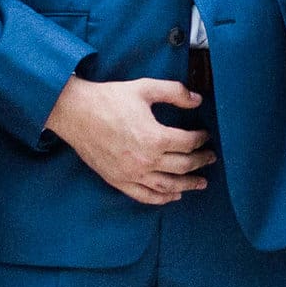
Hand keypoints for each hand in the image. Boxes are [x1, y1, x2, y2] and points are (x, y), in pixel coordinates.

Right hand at [45, 76, 214, 204]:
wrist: (74, 112)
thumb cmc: (108, 99)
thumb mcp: (144, 88)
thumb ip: (174, 92)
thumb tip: (197, 99)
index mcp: (154, 137)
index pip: (188, 143)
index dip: (201, 139)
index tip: (205, 135)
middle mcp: (145, 160)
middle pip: (183, 166)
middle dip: (201, 161)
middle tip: (210, 158)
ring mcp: (131, 173)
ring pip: (167, 186)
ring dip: (187, 185)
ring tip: (200, 183)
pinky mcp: (118, 180)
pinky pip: (144, 196)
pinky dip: (161, 198)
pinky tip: (173, 195)